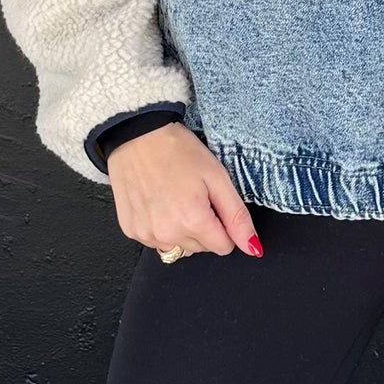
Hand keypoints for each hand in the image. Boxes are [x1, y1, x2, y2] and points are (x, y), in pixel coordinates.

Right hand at [107, 122, 261, 257]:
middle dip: (203, 227)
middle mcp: (167, 234)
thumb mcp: (217, 177)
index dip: (223, 225)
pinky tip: (157, 203)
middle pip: (201, 248)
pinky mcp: (130, 230)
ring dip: (181, 230)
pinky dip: (160, 227)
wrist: (136, 135)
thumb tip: (252, 248)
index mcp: (193, 221)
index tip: (213, 204)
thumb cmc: (176, 150)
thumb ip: (237, 217)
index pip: (223, 247)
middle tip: (193, 196)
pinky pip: (155, 241)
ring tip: (173, 199)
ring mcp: (146, 234)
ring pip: (178, 247)